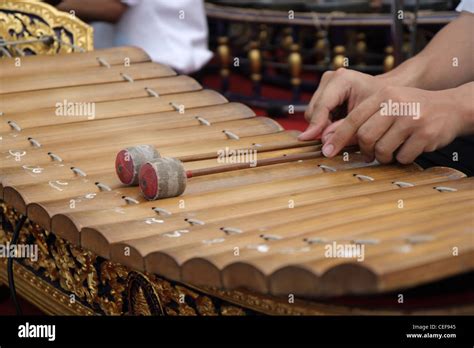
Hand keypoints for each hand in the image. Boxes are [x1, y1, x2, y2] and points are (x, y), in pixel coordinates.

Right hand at [299, 68, 391, 140]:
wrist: (387, 92)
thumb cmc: (381, 102)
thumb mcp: (365, 118)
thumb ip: (345, 129)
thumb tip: (324, 141)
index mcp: (342, 79)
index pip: (322, 106)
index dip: (315, 124)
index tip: (307, 139)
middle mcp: (330, 79)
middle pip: (313, 110)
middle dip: (321, 127)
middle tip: (335, 140)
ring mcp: (325, 84)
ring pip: (312, 113)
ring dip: (323, 125)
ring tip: (341, 130)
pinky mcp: (323, 92)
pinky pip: (316, 113)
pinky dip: (325, 122)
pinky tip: (339, 124)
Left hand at [321, 84, 472, 163]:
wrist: (450, 108)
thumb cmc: (411, 109)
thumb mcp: (386, 106)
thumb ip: (361, 119)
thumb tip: (330, 139)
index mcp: (383, 95)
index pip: (353, 119)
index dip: (338, 137)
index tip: (327, 151)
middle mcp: (397, 104)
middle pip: (365, 137)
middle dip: (365, 150)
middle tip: (370, 153)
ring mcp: (412, 119)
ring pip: (382, 150)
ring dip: (383, 156)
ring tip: (391, 150)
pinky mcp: (425, 134)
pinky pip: (402, 157)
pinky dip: (401, 158)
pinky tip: (408, 148)